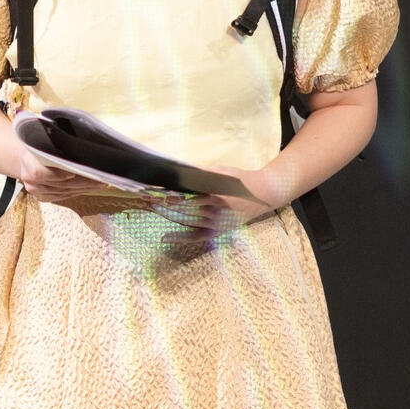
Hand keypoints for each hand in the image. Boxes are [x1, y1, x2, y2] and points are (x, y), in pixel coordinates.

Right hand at [17, 149, 109, 202]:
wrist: (27, 157)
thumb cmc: (40, 145)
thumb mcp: (45, 139)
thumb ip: (57, 142)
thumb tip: (80, 142)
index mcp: (28, 162)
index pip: (40, 173)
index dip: (57, 174)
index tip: (74, 172)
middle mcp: (30, 180)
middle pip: (59, 184)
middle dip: (82, 181)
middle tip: (100, 178)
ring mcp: (37, 191)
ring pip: (64, 191)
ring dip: (84, 188)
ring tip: (100, 183)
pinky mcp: (43, 197)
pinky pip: (63, 196)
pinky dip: (78, 192)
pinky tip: (89, 188)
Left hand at [151, 167, 280, 242]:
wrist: (262, 194)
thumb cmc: (238, 179)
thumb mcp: (219, 171)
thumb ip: (198, 173)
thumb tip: (175, 171)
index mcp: (215, 193)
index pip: (185, 195)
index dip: (168, 194)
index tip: (152, 191)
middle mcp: (215, 210)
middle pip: (183, 208)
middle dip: (164, 204)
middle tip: (146, 199)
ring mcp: (217, 223)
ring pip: (186, 220)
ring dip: (167, 215)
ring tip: (151, 208)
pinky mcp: (218, 231)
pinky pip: (196, 236)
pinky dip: (180, 237)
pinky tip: (165, 237)